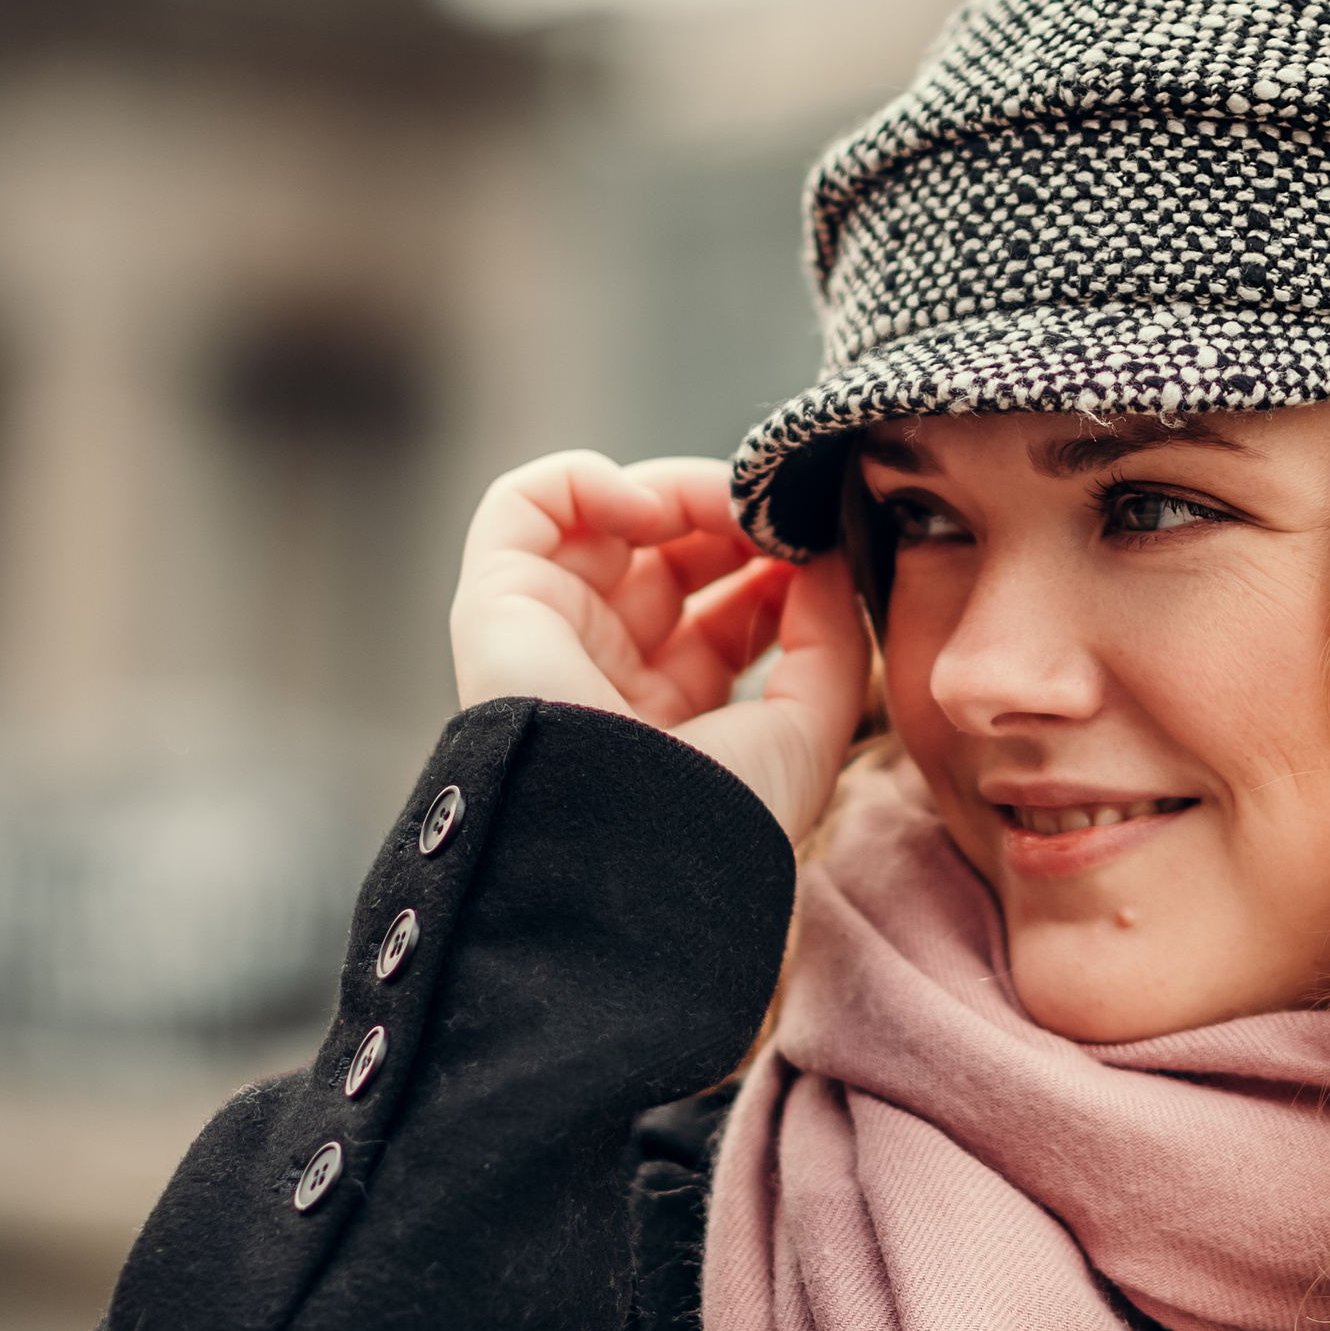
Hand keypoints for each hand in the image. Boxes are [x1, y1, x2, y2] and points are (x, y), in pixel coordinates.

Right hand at [449, 451, 866, 844]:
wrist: (625, 851)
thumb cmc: (717, 813)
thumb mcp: (808, 729)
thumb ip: (831, 638)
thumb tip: (828, 559)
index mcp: (674, 716)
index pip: (725, 614)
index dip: (773, 569)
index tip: (820, 548)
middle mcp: (607, 672)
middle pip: (673, 560)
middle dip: (734, 525)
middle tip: (781, 515)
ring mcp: (551, 634)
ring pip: (609, 521)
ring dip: (679, 493)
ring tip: (728, 506)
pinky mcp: (498, 601)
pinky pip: (525, 504)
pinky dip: (588, 479)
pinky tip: (649, 509)